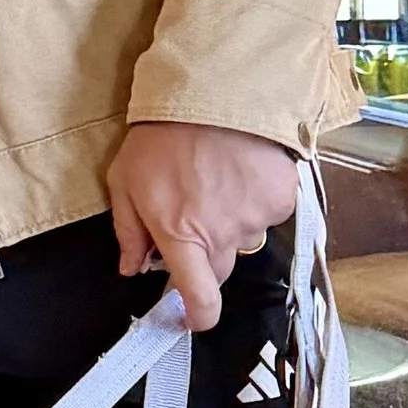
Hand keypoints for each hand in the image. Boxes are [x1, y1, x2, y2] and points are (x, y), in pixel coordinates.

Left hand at [105, 121, 297, 334]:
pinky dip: (254, 201)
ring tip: (214, 181)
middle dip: (204, 254)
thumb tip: (130, 267)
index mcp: (181, 235)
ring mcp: (256, 218)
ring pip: (244, 239)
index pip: (199, 297)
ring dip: (229, 223)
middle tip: (192, 215)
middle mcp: (223, 234)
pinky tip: (239, 171)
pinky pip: (267, 215)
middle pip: (219, 270)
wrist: (214, 90)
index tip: (191, 317)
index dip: (197, 316)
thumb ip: (129, 231)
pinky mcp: (281, 199)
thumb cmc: (162, 136)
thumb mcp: (126, 181)